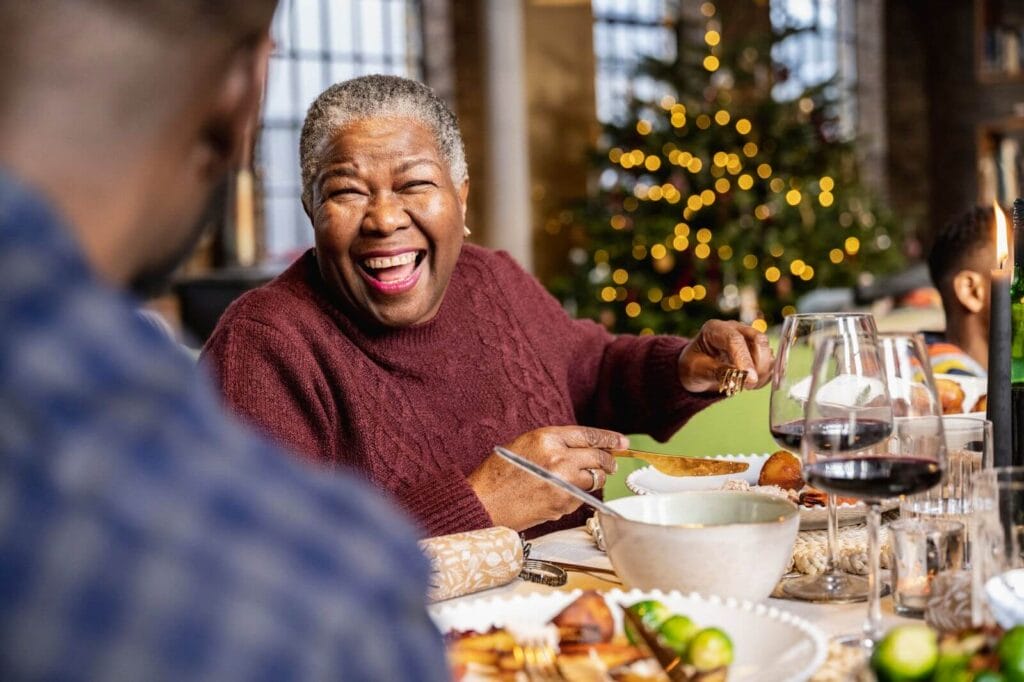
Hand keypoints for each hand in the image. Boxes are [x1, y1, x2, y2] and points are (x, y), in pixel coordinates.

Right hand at [467, 426, 625, 531]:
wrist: (484, 503)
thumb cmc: (498, 474)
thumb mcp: (525, 444)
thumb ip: (554, 443)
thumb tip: (582, 448)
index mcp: (547, 438)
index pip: (589, 435)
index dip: (610, 438)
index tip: (622, 442)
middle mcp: (559, 459)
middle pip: (599, 458)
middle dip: (609, 461)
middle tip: (612, 463)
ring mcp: (564, 483)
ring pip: (595, 479)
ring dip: (594, 479)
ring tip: (582, 479)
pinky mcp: (564, 504)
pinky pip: (582, 497)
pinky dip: (578, 495)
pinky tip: (561, 494)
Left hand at [677, 319, 772, 392]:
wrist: (697, 370)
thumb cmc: (694, 367)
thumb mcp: (698, 371)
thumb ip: (719, 372)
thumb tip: (743, 377)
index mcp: (715, 329)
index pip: (734, 339)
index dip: (744, 359)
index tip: (749, 379)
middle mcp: (735, 329)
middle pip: (758, 340)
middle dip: (758, 365)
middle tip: (748, 385)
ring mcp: (748, 338)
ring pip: (767, 351)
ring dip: (762, 372)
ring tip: (745, 385)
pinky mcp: (757, 351)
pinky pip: (770, 362)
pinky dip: (765, 376)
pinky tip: (750, 384)